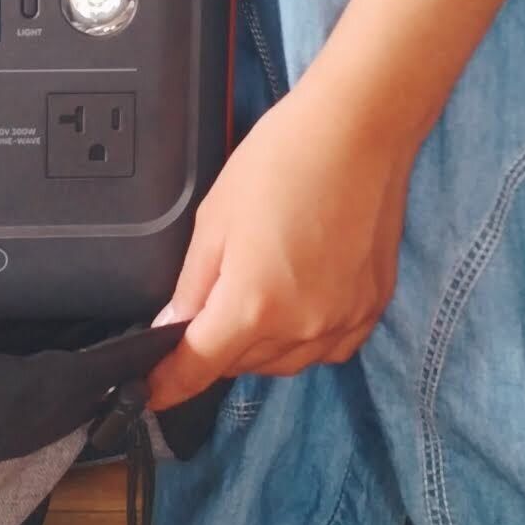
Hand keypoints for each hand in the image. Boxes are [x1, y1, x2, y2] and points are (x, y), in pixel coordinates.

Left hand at [144, 72, 418, 411]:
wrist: (358, 131)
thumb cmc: (282, 161)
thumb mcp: (214, 220)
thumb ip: (192, 286)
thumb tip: (172, 329)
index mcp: (254, 306)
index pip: (199, 367)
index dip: (168, 384)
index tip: (151, 392)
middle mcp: (301, 327)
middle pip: (242, 366)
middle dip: (216, 349)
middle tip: (208, 308)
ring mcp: (343, 321)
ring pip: (284, 363)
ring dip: (259, 347)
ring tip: (254, 297)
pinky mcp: (373, 308)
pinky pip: (327, 348)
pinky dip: (303, 338)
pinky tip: (295, 303)